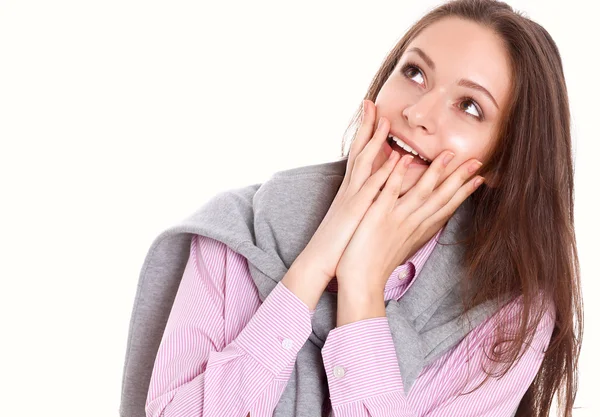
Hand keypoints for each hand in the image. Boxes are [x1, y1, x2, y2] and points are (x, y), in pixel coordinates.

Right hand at [292, 100, 405, 281]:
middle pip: (358, 151)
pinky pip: (370, 188)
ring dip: (374, 141)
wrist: (321, 262)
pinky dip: (383, 172)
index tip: (375, 116)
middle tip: (372, 103)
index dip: (367, 135)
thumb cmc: (340, 244)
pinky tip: (395, 159)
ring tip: (385, 120)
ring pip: (363, 163)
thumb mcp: (355, 218)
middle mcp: (351, 189)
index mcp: (352, 191)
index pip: (360, 156)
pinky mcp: (355, 212)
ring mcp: (352, 199)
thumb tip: (374, 196)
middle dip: (366, 127)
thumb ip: (364, 203)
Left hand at [335, 146, 484, 295]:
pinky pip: (390, 191)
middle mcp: (413, 224)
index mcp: (419, 231)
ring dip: (436, 172)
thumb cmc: (377, 265)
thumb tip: (422, 223)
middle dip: (460, 179)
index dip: (464, 192)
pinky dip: (398, 175)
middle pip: (441, 198)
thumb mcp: (402, 247)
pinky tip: (405, 158)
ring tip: (448, 154)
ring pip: (421, 192)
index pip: (446, 208)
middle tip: (478, 161)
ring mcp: (397, 219)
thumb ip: (413, 231)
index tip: (480, 178)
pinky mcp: (378, 216)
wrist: (362, 281)